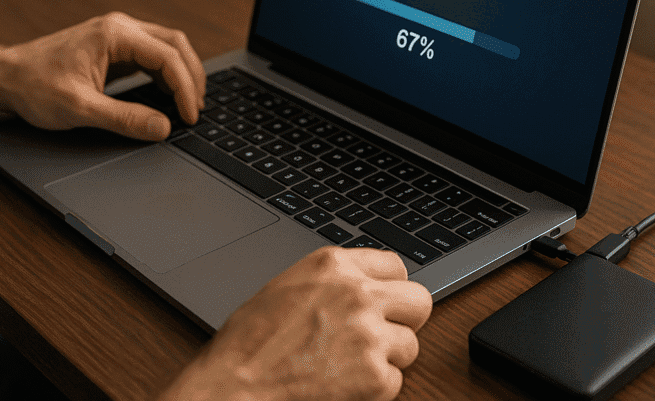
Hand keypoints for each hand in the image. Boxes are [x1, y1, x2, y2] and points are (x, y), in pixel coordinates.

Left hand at [0, 12, 204, 139]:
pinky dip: (167, 74)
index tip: (190, 116)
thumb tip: (162, 127)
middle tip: (197, 110)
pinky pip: (152, 55)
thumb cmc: (34, 87)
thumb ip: (125, 118)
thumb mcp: (80, 109)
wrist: (5, 77)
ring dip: (182, 74)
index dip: (186, 88)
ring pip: (167, 47)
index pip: (168, 56)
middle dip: (193, 76)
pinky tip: (169, 96)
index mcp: (114, 34)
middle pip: (175, 44)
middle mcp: (119, 27)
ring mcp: (117, 35)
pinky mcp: (114, 48)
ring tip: (189, 105)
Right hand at [158, 247, 432, 400]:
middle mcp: (357, 293)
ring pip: (410, 345)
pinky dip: (375, 389)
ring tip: (349, 364)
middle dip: (404, 319)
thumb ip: (333, 281)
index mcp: (333, 265)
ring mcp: (369, 335)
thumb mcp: (289, 286)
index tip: (385, 301)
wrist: (235, 386)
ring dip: (387, 357)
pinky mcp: (375, 376)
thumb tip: (364, 286)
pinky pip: (395, 381)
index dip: (390, 288)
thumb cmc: (249, 342)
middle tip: (383, 334)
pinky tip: (343, 385)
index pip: (396, 265)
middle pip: (418, 300)